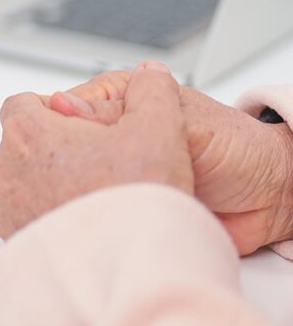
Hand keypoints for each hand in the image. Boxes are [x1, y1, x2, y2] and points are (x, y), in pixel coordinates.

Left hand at [0, 62, 193, 238]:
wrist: (132, 268)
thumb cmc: (136, 198)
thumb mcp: (158, 129)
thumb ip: (152, 92)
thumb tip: (151, 74)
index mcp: (27, 133)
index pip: (22, 105)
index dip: (52, 109)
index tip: (81, 123)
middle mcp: (6, 171)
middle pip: (22, 145)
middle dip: (54, 149)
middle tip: (99, 161)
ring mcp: (8, 210)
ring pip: (24, 184)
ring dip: (51, 184)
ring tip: (98, 195)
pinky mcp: (17, 242)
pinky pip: (30, 219)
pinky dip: (52, 217)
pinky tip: (91, 223)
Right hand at [49, 70, 292, 254]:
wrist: (273, 198)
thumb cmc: (238, 149)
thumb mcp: (184, 122)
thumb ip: (126, 112)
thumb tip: (60, 105)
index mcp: (118, 102)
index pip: (61, 111)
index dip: (55, 131)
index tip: (56, 150)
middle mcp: (108, 138)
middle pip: (60, 152)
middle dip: (64, 169)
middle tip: (79, 183)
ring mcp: (112, 175)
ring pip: (71, 185)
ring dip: (79, 197)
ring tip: (94, 206)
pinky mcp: (120, 207)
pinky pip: (94, 213)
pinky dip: (94, 220)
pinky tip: (97, 222)